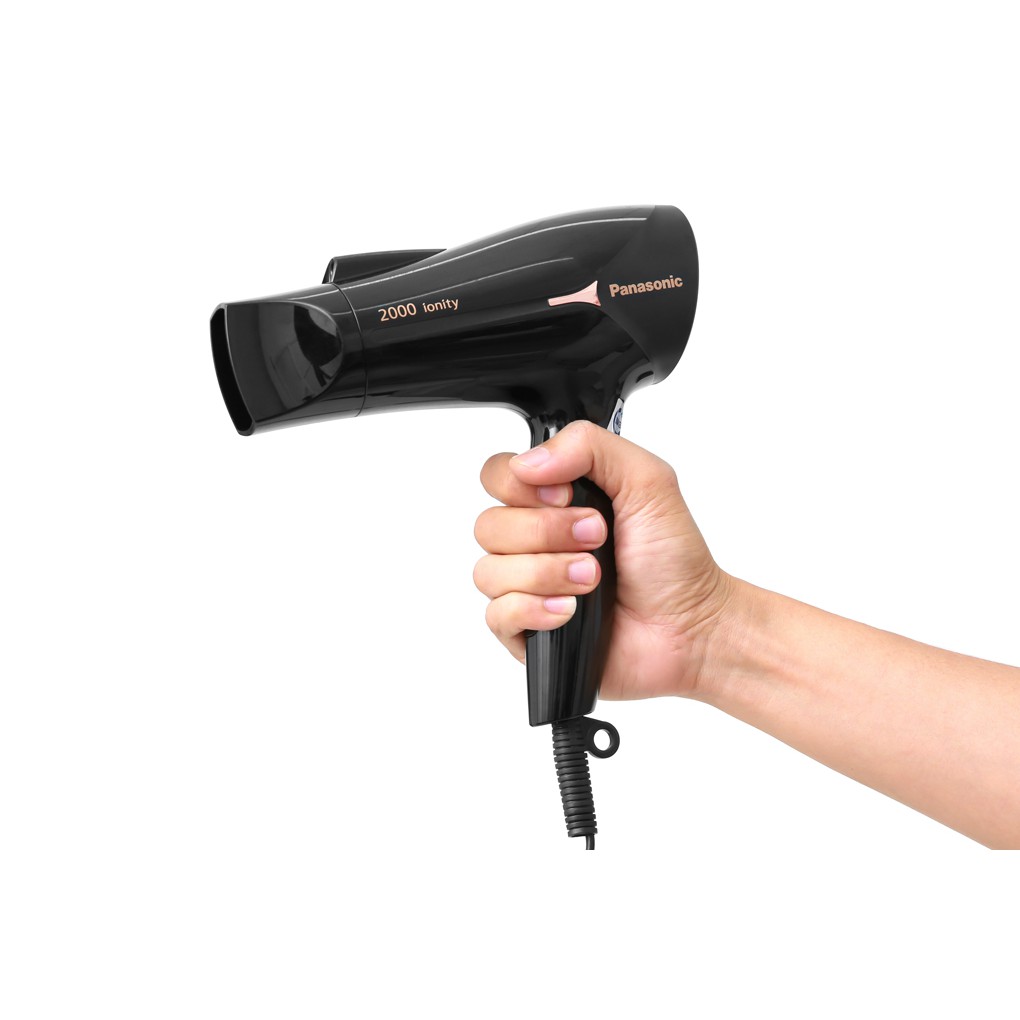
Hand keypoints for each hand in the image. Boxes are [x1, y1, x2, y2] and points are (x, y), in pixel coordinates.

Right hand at [473, 421, 730, 698]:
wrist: (691, 628)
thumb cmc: (674, 561)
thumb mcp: (647, 480)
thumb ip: (589, 446)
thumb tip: (527, 461)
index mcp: (555, 498)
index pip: (497, 476)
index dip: (521, 485)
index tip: (565, 495)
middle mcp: (535, 540)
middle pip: (488, 524)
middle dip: (546, 531)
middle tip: (595, 537)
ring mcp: (527, 587)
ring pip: (489, 571)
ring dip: (547, 572)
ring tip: (592, 579)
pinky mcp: (526, 631)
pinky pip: (498, 615)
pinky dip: (536, 609)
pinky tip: (571, 611)